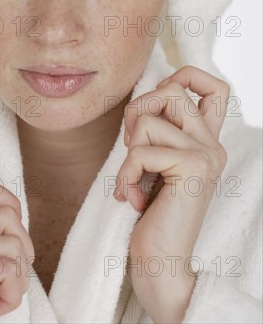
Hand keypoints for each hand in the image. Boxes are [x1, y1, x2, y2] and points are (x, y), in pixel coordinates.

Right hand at [0, 174, 33, 322]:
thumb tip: (14, 208)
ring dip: (18, 277)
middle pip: (7, 214)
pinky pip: (5, 267)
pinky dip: (12, 293)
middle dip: (23, 250)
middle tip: (7, 280)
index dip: (8, 203)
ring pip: (12, 241)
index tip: (9, 240)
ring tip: (0, 297)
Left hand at [113, 66, 229, 322]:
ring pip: (148, 120)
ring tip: (134, 179)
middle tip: (131, 144)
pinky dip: (125, 174)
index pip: (215, 87)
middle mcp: (212, 144)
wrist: (161, 263)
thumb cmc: (152, 214)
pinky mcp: (193, 168)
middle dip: (137, 110)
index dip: (185, 76)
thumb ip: (160, 133)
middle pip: (171, 90)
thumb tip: (144, 97)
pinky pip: (139, 151)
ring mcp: (205, 154)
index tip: (158, 98)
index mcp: (206, 141)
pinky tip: (130, 198)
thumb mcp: (156, 164)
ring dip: (128, 151)